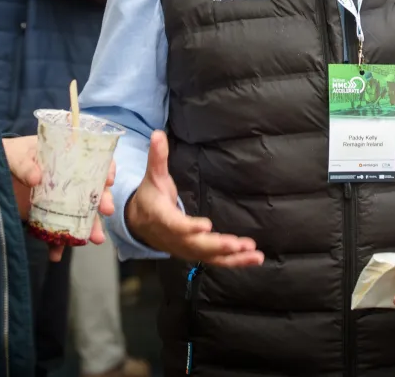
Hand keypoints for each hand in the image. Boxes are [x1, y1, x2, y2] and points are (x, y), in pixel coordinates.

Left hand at [4, 138, 116, 261]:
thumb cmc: (7, 155)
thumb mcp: (14, 154)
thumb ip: (24, 165)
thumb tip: (36, 179)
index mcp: (65, 158)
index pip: (94, 160)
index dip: (105, 168)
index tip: (108, 180)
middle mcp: (68, 180)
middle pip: (93, 190)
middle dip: (103, 201)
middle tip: (107, 211)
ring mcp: (58, 201)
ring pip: (80, 215)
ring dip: (88, 228)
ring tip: (94, 239)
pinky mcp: (44, 217)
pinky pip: (55, 232)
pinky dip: (57, 244)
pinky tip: (56, 254)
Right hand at [126, 131, 264, 267]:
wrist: (140, 224)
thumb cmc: (151, 197)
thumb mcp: (153, 176)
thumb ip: (157, 157)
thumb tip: (158, 133)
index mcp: (162, 219)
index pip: (177, 226)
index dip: (190, 228)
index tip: (207, 226)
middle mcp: (175, 239)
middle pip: (197, 245)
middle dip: (218, 245)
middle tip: (238, 244)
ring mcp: (186, 249)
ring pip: (209, 256)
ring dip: (232, 256)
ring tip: (253, 252)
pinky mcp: (196, 254)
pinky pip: (216, 260)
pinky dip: (235, 261)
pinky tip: (254, 258)